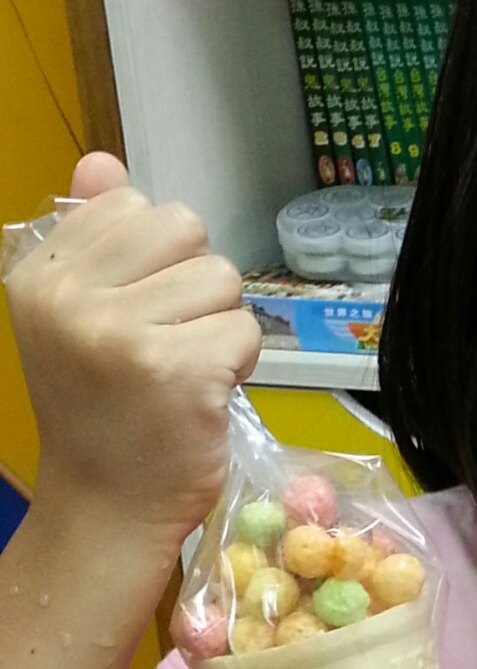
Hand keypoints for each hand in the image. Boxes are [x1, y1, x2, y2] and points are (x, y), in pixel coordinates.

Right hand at [5, 153, 260, 557]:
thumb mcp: (79, 314)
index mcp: (40, 274)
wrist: (106, 508)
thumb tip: (102, 161)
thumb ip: (95, 235)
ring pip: (221, 278)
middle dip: (194, 282)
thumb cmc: (103, 410)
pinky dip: (239, 363)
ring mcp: (121, 335)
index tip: (136, 313)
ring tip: (185, 371)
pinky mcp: (177, 372)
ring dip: (219, 324)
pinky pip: (244, 328)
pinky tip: (203, 396)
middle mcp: (70, 298)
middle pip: (184, 227)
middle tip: (169, 342)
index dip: (156, 257)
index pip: (132, 202)